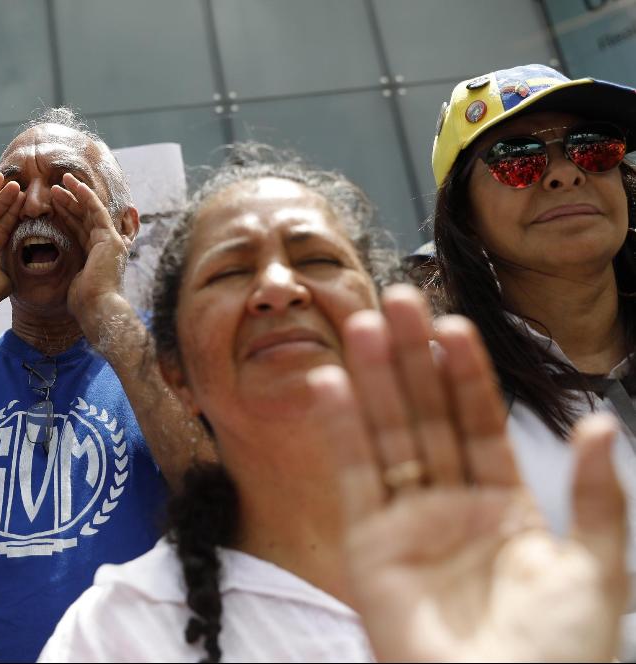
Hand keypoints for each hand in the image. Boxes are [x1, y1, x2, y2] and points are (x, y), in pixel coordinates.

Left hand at [53, 173, 134, 343]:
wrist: (97, 309)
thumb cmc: (84, 304)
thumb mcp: (73, 282)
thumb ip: (69, 271)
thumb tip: (54, 273)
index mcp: (97, 256)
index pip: (82, 230)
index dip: (69, 215)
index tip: (56, 205)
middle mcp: (107, 246)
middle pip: (86, 218)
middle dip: (70, 202)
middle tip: (54, 189)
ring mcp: (111, 241)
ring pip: (91, 211)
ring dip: (76, 194)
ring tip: (60, 181)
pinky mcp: (110, 238)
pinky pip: (97, 211)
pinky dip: (86, 197)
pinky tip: (75, 185)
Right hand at [309, 284, 627, 661]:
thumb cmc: (558, 655)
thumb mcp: (599, 571)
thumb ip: (597, 498)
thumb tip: (597, 426)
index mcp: (505, 511)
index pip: (480, 426)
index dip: (467, 376)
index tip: (453, 327)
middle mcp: (450, 509)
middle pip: (427, 419)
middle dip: (411, 361)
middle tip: (397, 301)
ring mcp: (406, 525)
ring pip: (388, 437)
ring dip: (372, 381)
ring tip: (362, 325)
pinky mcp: (368, 547)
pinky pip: (353, 478)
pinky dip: (340, 431)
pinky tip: (332, 385)